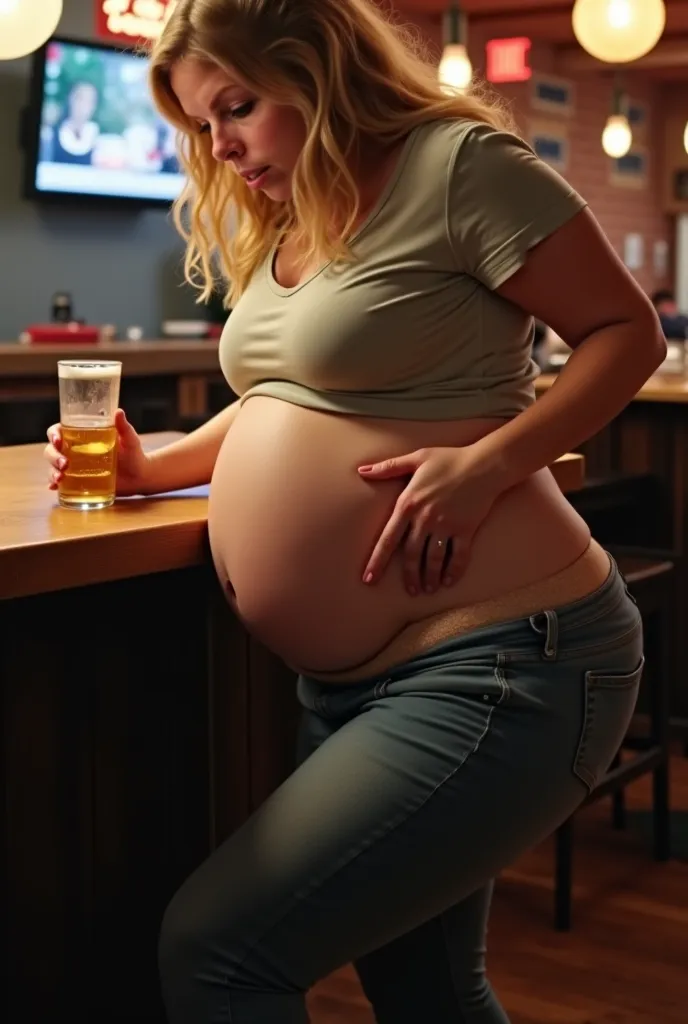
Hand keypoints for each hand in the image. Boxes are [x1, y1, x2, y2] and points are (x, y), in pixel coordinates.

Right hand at [44, 408, 151, 496]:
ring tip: (61, 478)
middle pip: (52, 449)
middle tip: (65, 464)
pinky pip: (60, 482)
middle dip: (53, 456)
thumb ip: (124, 427)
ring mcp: (74, 466)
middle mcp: (74, 449)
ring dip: (52, 471)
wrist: (138, 477)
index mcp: (82, 435)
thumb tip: (118, 411)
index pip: (59, 431)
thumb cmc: (133, 454)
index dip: (53, 434)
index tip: (58, 440)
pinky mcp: (78, 480)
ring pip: (53, 465)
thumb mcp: (129, 440)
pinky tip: (53, 487)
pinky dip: (53, 483)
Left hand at [358, 443, 505, 593]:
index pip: (388, 538)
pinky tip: (448, 581)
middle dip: (409, 576)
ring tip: (427, 589)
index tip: (369, 579)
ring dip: (429, 577)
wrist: (484, 464)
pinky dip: (453, 571)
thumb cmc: (449, 459)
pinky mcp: (465, 530)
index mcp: (408, 504)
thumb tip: (362, 470)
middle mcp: (425, 519)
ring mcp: (446, 526)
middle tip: (410, 590)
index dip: (377, 561)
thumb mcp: (416, 458)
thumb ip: (388, 467)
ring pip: (433, 559)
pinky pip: (458, 556)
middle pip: (411, 555)